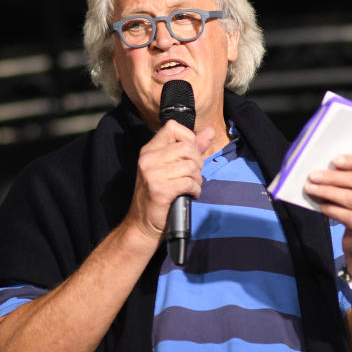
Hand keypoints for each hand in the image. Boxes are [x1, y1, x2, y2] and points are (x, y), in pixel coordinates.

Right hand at [125, 121, 214, 241]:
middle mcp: (148, 159)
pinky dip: (195, 190)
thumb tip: (210, 130)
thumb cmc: (159, 195)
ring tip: (191, 187)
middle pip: (186, 146)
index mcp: (149, 150)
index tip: (190, 156)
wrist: (142, 224)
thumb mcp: (172, 167)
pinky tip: (190, 195)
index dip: (188, 138)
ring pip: (190, 166)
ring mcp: (152, 174)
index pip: (172, 127)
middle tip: (193, 175)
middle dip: (197, 162)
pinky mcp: (159, 189)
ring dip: (197, 179)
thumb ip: (192, 148)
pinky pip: (189, 182)